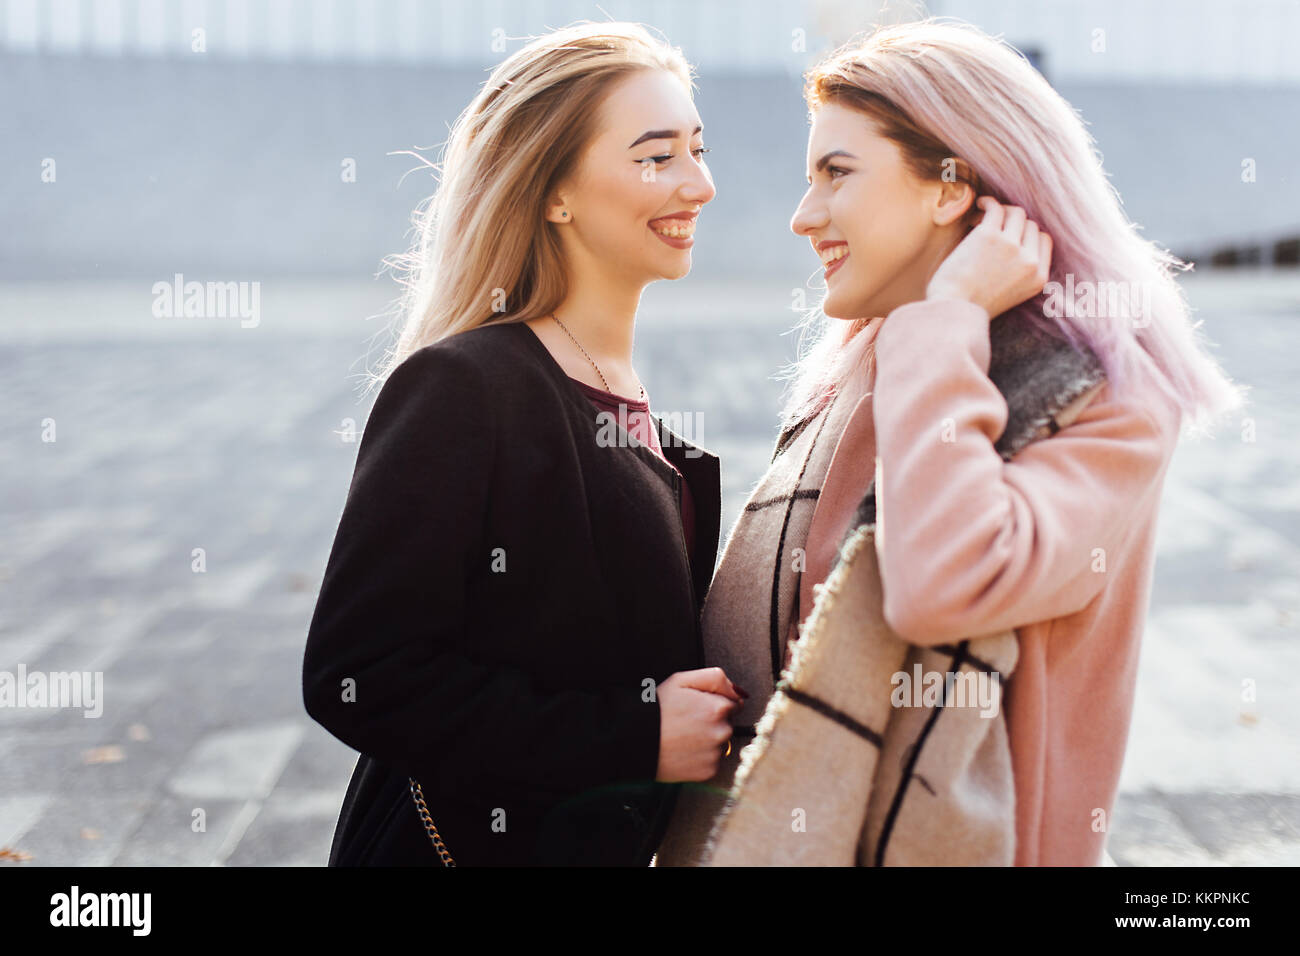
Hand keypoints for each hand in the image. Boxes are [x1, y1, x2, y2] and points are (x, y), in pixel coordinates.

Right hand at [654, 667, 745, 782]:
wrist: (634, 740)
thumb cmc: (656, 708)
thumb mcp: (682, 680)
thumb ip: (716, 679)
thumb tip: (740, 693)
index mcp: (718, 708)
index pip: (732, 703)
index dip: (712, 703)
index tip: (694, 707)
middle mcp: (722, 732)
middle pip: (727, 724)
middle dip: (711, 722)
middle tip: (685, 722)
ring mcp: (715, 753)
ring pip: (719, 743)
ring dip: (707, 740)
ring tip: (682, 737)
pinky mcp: (708, 771)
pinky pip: (711, 761)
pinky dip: (701, 758)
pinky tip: (683, 751)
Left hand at [925, 197, 1051, 317]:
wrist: (952, 312)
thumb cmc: (972, 306)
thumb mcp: (1012, 295)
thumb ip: (1021, 272)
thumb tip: (1017, 241)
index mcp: (1038, 278)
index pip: (1044, 241)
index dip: (1028, 234)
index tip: (1011, 234)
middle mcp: (1029, 261)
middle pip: (1030, 225)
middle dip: (1013, 222)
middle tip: (993, 227)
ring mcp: (1011, 246)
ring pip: (1016, 213)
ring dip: (1001, 211)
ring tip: (983, 217)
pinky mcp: (989, 235)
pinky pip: (996, 208)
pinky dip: (988, 202)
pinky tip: (980, 204)